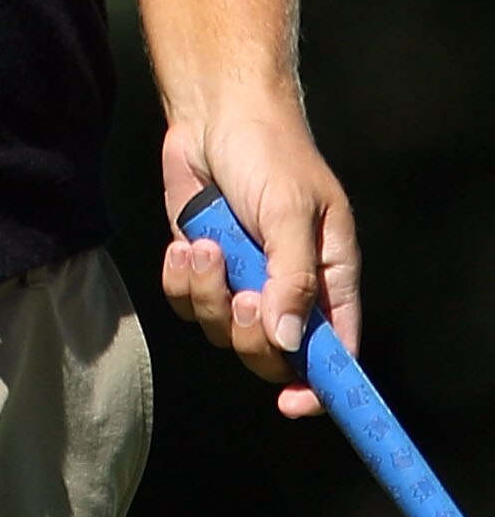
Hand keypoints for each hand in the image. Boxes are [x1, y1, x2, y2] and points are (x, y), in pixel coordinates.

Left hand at [160, 104, 360, 418]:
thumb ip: (291, 277)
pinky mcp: (201, 267)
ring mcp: (242, 279)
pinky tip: (184, 243)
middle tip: (243, 296)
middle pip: (272, 355)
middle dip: (250, 335)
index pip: (336, 354)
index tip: (293, 404)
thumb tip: (286, 342)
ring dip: (209, 295)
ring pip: (223, 331)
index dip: (320, 388)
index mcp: (328, 279)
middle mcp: (287, 289)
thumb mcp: (290, 211)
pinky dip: (180, 280)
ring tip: (206, 247)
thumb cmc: (269, 152)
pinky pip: (186, 303)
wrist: (215, 112)